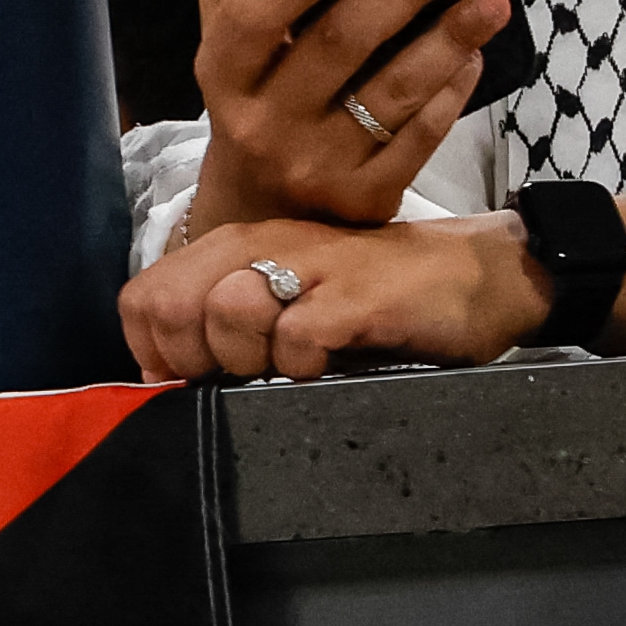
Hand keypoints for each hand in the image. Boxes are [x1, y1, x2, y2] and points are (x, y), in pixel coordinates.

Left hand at [123, 213, 551, 382]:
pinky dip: (307, 365)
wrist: (481, 276)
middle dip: (198, 358)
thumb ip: (227, 321)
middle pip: (172, 307)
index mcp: (236, 247)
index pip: (144, 299)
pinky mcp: (357, 296)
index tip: (198, 378)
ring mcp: (312, 266)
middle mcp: (263, 245)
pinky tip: (336, 361)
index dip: (155, 353)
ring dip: (253, 359)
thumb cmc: (377, 298)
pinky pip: (296, 340)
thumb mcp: (289, 299)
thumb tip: (171, 379)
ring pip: (228, 313)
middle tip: (249, 373)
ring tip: (295, 363)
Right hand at [181, 0, 507, 230]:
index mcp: (224, 75)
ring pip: (391, 94)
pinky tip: (474, 58)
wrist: (264, 213)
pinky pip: (421, 137)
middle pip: (337, 46)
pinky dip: (452, 93)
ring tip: (489, 0)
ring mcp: (318, 165)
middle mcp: (264, 123)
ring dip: (447, 40)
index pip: (250, 18)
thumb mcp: (227, 50)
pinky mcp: (366, 198)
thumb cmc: (255, 106)